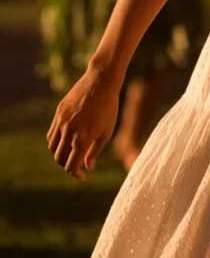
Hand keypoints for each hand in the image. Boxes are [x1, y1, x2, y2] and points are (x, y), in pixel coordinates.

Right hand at [47, 67, 120, 181]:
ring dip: (59, 155)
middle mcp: (69, 131)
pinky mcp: (58, 112)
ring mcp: (61, 121)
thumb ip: (95, 151)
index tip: (83, 177)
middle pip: (59, 158)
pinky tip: (64, 142)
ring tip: (70, 154)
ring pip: (52, 147)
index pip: (71, 165)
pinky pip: (51, 133)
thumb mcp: (107, 131)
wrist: (101, 81)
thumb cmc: (109, 107)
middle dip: (67, 166)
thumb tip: (88, 167)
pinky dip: (55, 142)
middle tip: (77, 166)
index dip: (76, 174)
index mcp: (82, 138)